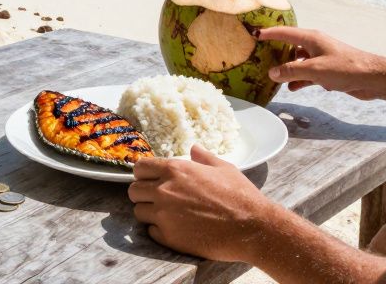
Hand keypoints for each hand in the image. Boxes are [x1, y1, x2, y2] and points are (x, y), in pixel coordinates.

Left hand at [128, 145, 273, 262]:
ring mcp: (164, 215)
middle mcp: (164, 190)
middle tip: (158, 198)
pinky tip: (176, 228)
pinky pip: (151, 232)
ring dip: (150, 212)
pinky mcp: (169, 237)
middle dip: (143, 193)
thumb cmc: (240, 195)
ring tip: (167, 214)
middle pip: (133, 191)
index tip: (150, 179)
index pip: (140, 168)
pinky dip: (159, 231)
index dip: (144, 174)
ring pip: (139, 212)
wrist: (252, 227)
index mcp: (175, 170)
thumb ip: (203, 157)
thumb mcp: (223, 168)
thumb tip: (194, 148)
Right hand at [253, 26, 385, 99]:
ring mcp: (322, 58)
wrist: (371, 78)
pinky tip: (293, 88)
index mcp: (311, 38)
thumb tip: (272, 73)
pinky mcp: (328, 70)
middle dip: (277, 53)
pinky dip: (300, 79)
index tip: (254, 34)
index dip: (269, 33)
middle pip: (290, 47)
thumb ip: (291, 71)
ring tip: (275, 78)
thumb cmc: (344, 68)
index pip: (284, 32)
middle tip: (261, 59)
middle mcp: (315, 45)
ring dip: (288, 70)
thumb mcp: (314, 70)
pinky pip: (308, 73)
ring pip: (299, 62)